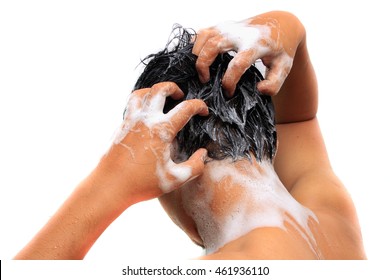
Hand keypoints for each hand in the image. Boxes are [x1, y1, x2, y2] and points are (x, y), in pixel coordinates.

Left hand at [102, 82, 208, 204]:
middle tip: (180, 95)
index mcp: (162, 131)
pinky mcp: (121, 127)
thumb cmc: (142, 184)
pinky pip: (131, 105)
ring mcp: (131, 121)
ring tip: (162, 99)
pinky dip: (142, 102)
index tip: (204, 112)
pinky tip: (148, 114)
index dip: (199, 106)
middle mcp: (145, 120)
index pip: (186, 108)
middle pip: (160, 90)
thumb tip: (203, 154)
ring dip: (154, 91)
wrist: (110, 186)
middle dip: (173, 87)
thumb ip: (195, 167)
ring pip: (142, 93)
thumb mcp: (175, 179)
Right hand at [192, 11, 304, 96]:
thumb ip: (274, 83)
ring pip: (203, 38)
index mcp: (255, 44)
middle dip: (203, 66)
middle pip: (212, 46)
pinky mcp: (222, 25)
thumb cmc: (281, 48)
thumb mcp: (284, 67)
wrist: (281, 24)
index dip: (229, 82)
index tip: (229, 93)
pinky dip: (196, 46)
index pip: (237, 64)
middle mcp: (239, 33)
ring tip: (202, 72)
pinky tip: (197, 58)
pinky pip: (202, 33)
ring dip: (197, 56)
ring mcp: (228, 27)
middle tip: (205, 81)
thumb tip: (259, 89)